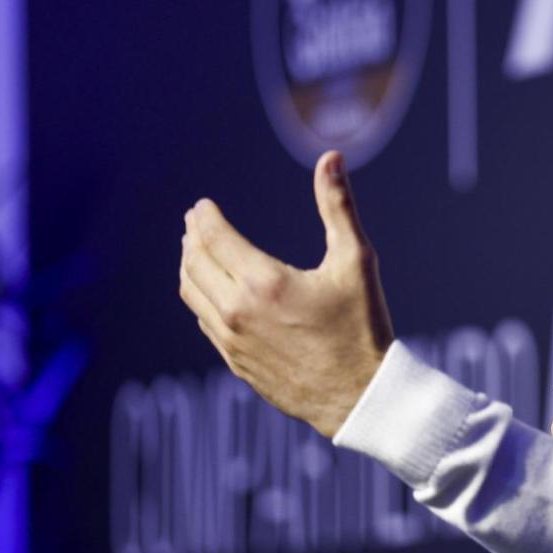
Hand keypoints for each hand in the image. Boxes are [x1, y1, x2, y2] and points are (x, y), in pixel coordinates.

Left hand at [178, 150, 393, 437]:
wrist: (359, 395)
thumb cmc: (363, 326)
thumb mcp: (356, 260)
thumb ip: (337, 206)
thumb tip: (330, 157)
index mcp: (264, 282)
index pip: (214, 238)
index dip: (204, 217)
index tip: (202, 205)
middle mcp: (238, 311)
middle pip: (194, 263)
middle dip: (192, 237)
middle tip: (194, 221)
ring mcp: (232, 341)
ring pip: (192, 294)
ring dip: (189, 266)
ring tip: (195, 250)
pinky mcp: (235, 362)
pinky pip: (204, 321)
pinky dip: (200, 297)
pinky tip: (211, 290)